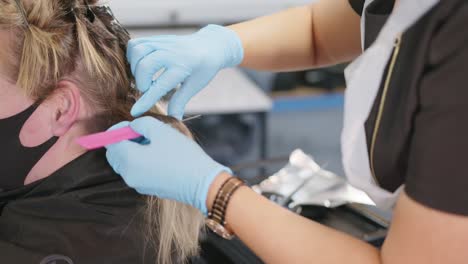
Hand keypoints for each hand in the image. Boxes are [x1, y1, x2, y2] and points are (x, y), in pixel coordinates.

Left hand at [105, 117, 230, 213]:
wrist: (202, 183)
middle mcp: (129, 175)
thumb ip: (141, 123)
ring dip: (132, 151)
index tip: (132, 124)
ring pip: (125, 164)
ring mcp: (138, 185)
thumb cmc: (183, 155)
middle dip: (123, 141)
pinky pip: (136, 172)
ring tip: (153, 143)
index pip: (110, 142)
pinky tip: (159, 155)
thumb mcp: (162, 130)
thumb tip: (133, 126)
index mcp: (129, 159)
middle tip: (141, 133)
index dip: (118, 130)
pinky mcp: (148, 189)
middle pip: (114, 155)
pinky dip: (140, 161)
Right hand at [127, 25, 243, 118]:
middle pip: (144, 66)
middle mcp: (171, 52)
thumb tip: (173, 120)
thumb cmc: (204, 68)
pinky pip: (135, 43)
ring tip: (144, 77)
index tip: (135, 112)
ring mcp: (163, 43)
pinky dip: (133, 56)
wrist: (211, 45)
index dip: (146, 101)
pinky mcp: (157, 38)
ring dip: (135, 67)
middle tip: (149, 89)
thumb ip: (180, 101)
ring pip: (137, 51)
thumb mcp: (195, 86)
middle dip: (142, 82)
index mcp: (183, 67)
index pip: (160, 86)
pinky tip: (140, 65)